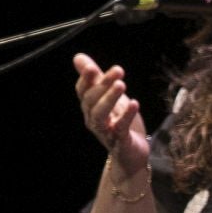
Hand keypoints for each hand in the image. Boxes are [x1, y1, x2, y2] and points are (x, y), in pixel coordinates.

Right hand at [74, 53, 150, 173]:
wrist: (131, 155)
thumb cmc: (120, 123)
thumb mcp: (109, 98)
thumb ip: (96, 79)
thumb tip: (78, 57)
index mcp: (90, 107)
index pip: (82, 91)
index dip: (86, 79)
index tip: (92, 66)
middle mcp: (93, 119)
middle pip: (91, 100)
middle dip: (102, 84)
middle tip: (118, 70)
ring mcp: (105, 131)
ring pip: (100, 114)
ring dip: (110, 98)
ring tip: (122, 85)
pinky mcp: (119, 141)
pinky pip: (120, 128)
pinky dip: (126, 116)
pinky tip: (134, 103)